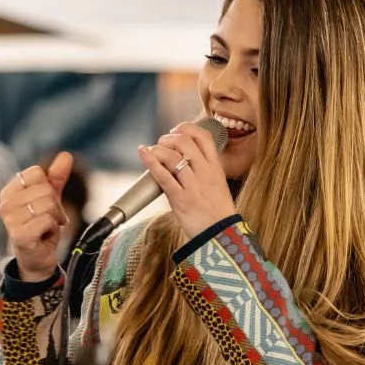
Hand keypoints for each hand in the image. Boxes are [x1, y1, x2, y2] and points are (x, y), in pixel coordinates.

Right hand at [0, 152, 72, 281]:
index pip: (37, 172)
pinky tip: (44, 237)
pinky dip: (52, 229)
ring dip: (55, 218)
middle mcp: (5, 203)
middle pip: (45, 189)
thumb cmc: (41, 228)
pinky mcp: (19, 235)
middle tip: (48, 220)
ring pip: (48, 204)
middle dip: (55, 206)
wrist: (37, 259)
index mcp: (9, 191)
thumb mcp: (50, 199)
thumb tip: (66, 155)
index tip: (46, 205)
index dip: (49, 188)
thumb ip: (56, 177)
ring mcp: (10, 219)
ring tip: (46, 228)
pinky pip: (48, 219)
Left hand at [138, 122, 235, 240]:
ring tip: (152, 152)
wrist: (221, 235)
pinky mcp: (181, 199)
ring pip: (172, 156)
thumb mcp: (218, 184)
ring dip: (158, 149)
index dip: (187, 128)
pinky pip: (163, 176)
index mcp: (216, 168)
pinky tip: (143, 153)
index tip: (176, 132)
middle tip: (161, 144)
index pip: (204, 136)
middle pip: (185, 141)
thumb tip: (184, 156)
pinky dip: (150, 161)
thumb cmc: (217, 212)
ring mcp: (193, 186)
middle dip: (168, 138)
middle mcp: (205, 173)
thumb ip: (205, 170)